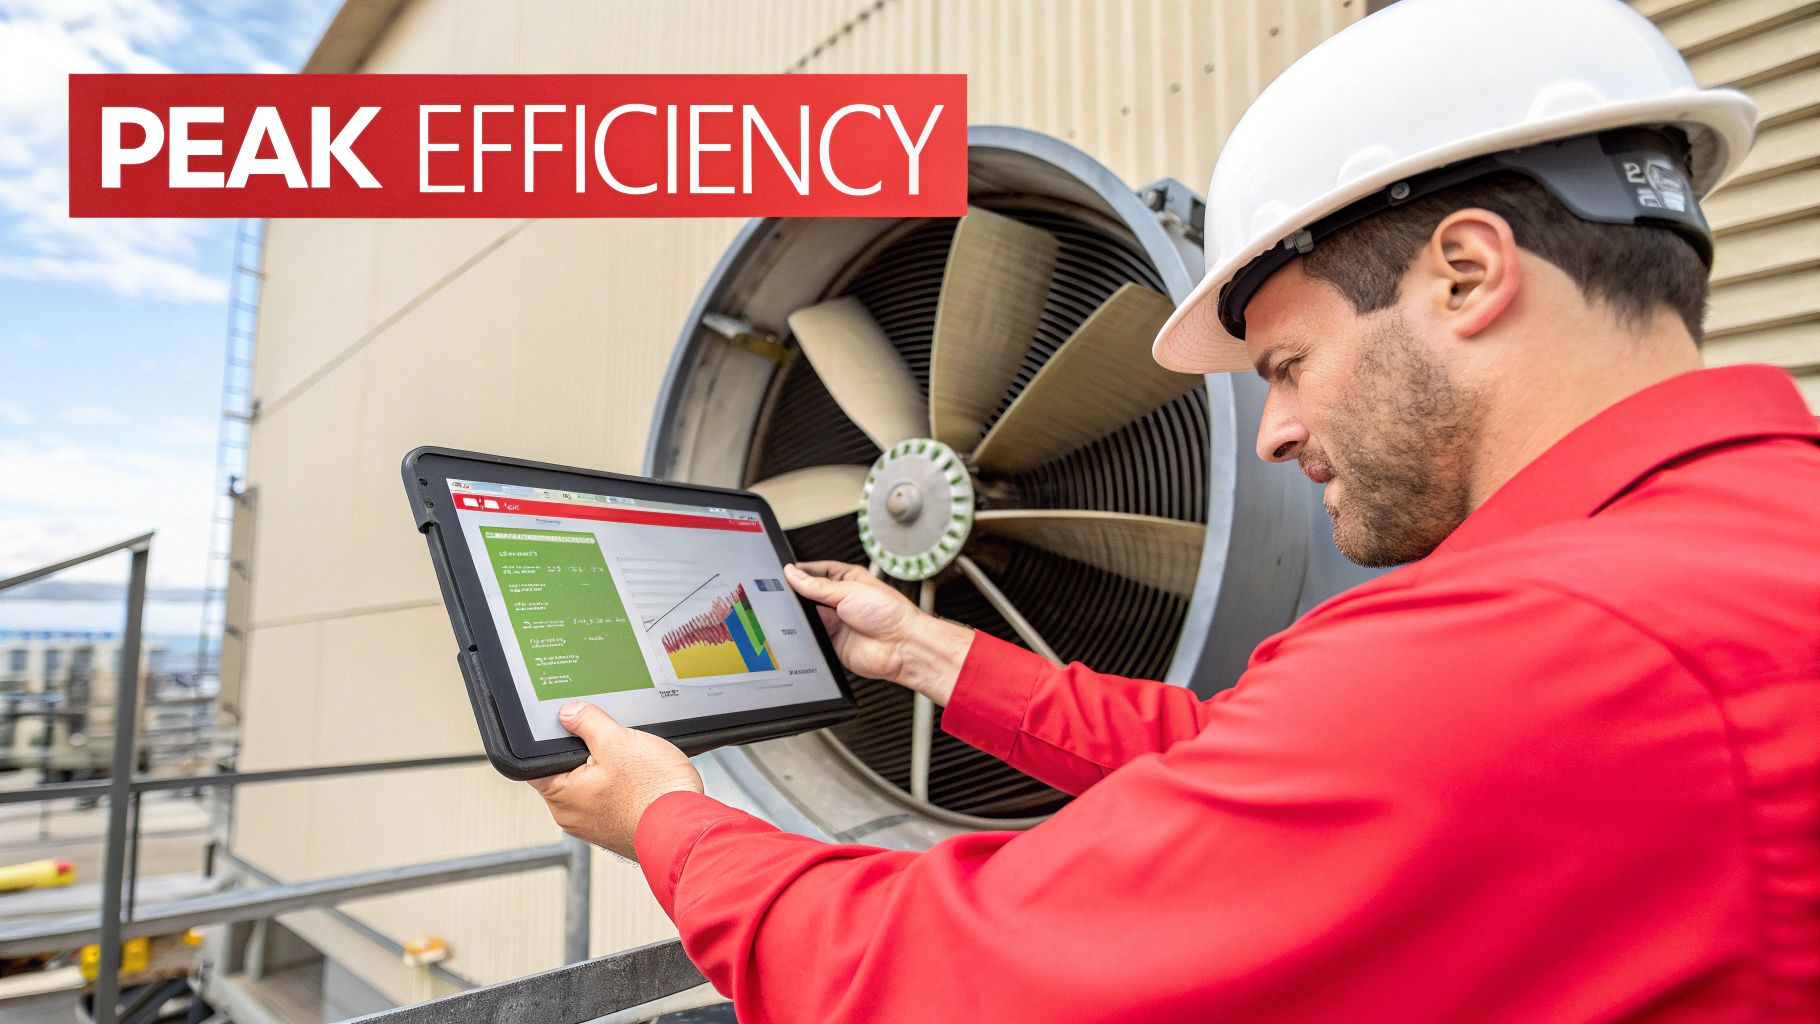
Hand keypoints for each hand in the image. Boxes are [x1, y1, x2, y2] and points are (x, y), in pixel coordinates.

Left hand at [528, 701, 702, 859]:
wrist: (688, 829)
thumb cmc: (653, 792)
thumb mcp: (617, 740)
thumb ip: (587, 721)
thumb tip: (568, 713)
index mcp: (561, 796)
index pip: (536, 761)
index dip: (554, 739)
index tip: (571, 729)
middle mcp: (571, 817)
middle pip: (568, 771)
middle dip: (588, 754)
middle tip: (613, 746)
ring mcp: (594, 827)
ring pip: (592, 786)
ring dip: (609, 772)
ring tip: (634, 767)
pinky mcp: (615, 831)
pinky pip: (610, 801)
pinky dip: (623, 789)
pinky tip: (642, 783)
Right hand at [784, 561, 973, 704]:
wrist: (902, 646)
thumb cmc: (890, 613)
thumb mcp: (849, 591)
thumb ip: (817, 585)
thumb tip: (793, 574)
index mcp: (848, 580)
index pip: (817, 572)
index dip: (801, 572)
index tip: (784, 572)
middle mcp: (841, 600)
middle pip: (810, 594)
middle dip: (798, 595)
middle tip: (783, 592)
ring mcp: (837, 622)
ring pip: (809, 616)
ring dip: (802, 615)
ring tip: (794, 612)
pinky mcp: (833, 643)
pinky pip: (812, 637)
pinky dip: (805, 634)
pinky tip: (803, 630)